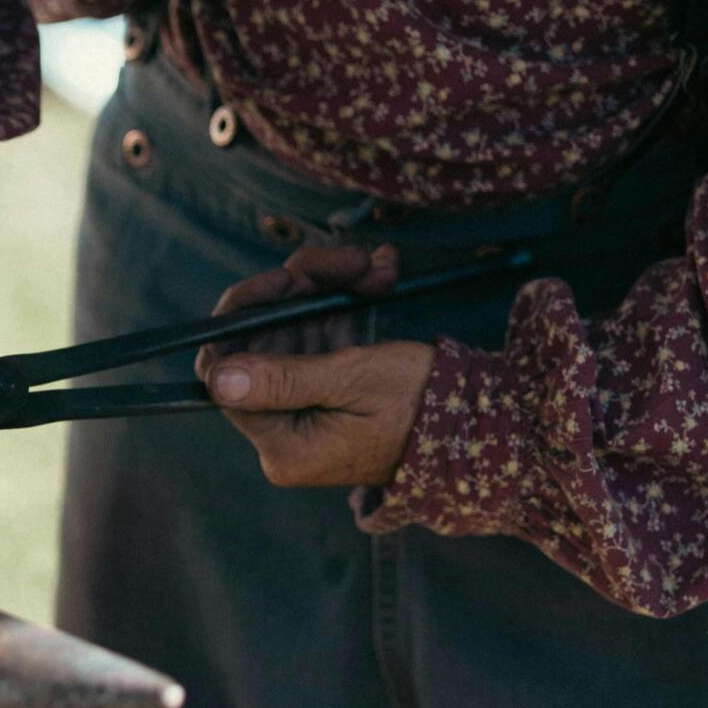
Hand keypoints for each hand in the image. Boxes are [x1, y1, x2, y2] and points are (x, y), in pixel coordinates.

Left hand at [197, 244, 435, 488]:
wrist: (490, 427)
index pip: (226, 371)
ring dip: (331, 290)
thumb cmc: (425, 408)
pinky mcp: (329, 392)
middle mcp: (285, 434)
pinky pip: (319, 338)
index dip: (246, 314)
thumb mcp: (352, 383)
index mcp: (283, 446)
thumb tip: (218, 380)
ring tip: (377, 267)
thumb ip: (283, 380)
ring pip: (291, 331)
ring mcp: (305, 411)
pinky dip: (344, 305)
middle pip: (261, 342)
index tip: (285, 278)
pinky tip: (379, 277)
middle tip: (350, 261)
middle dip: (302, 291)